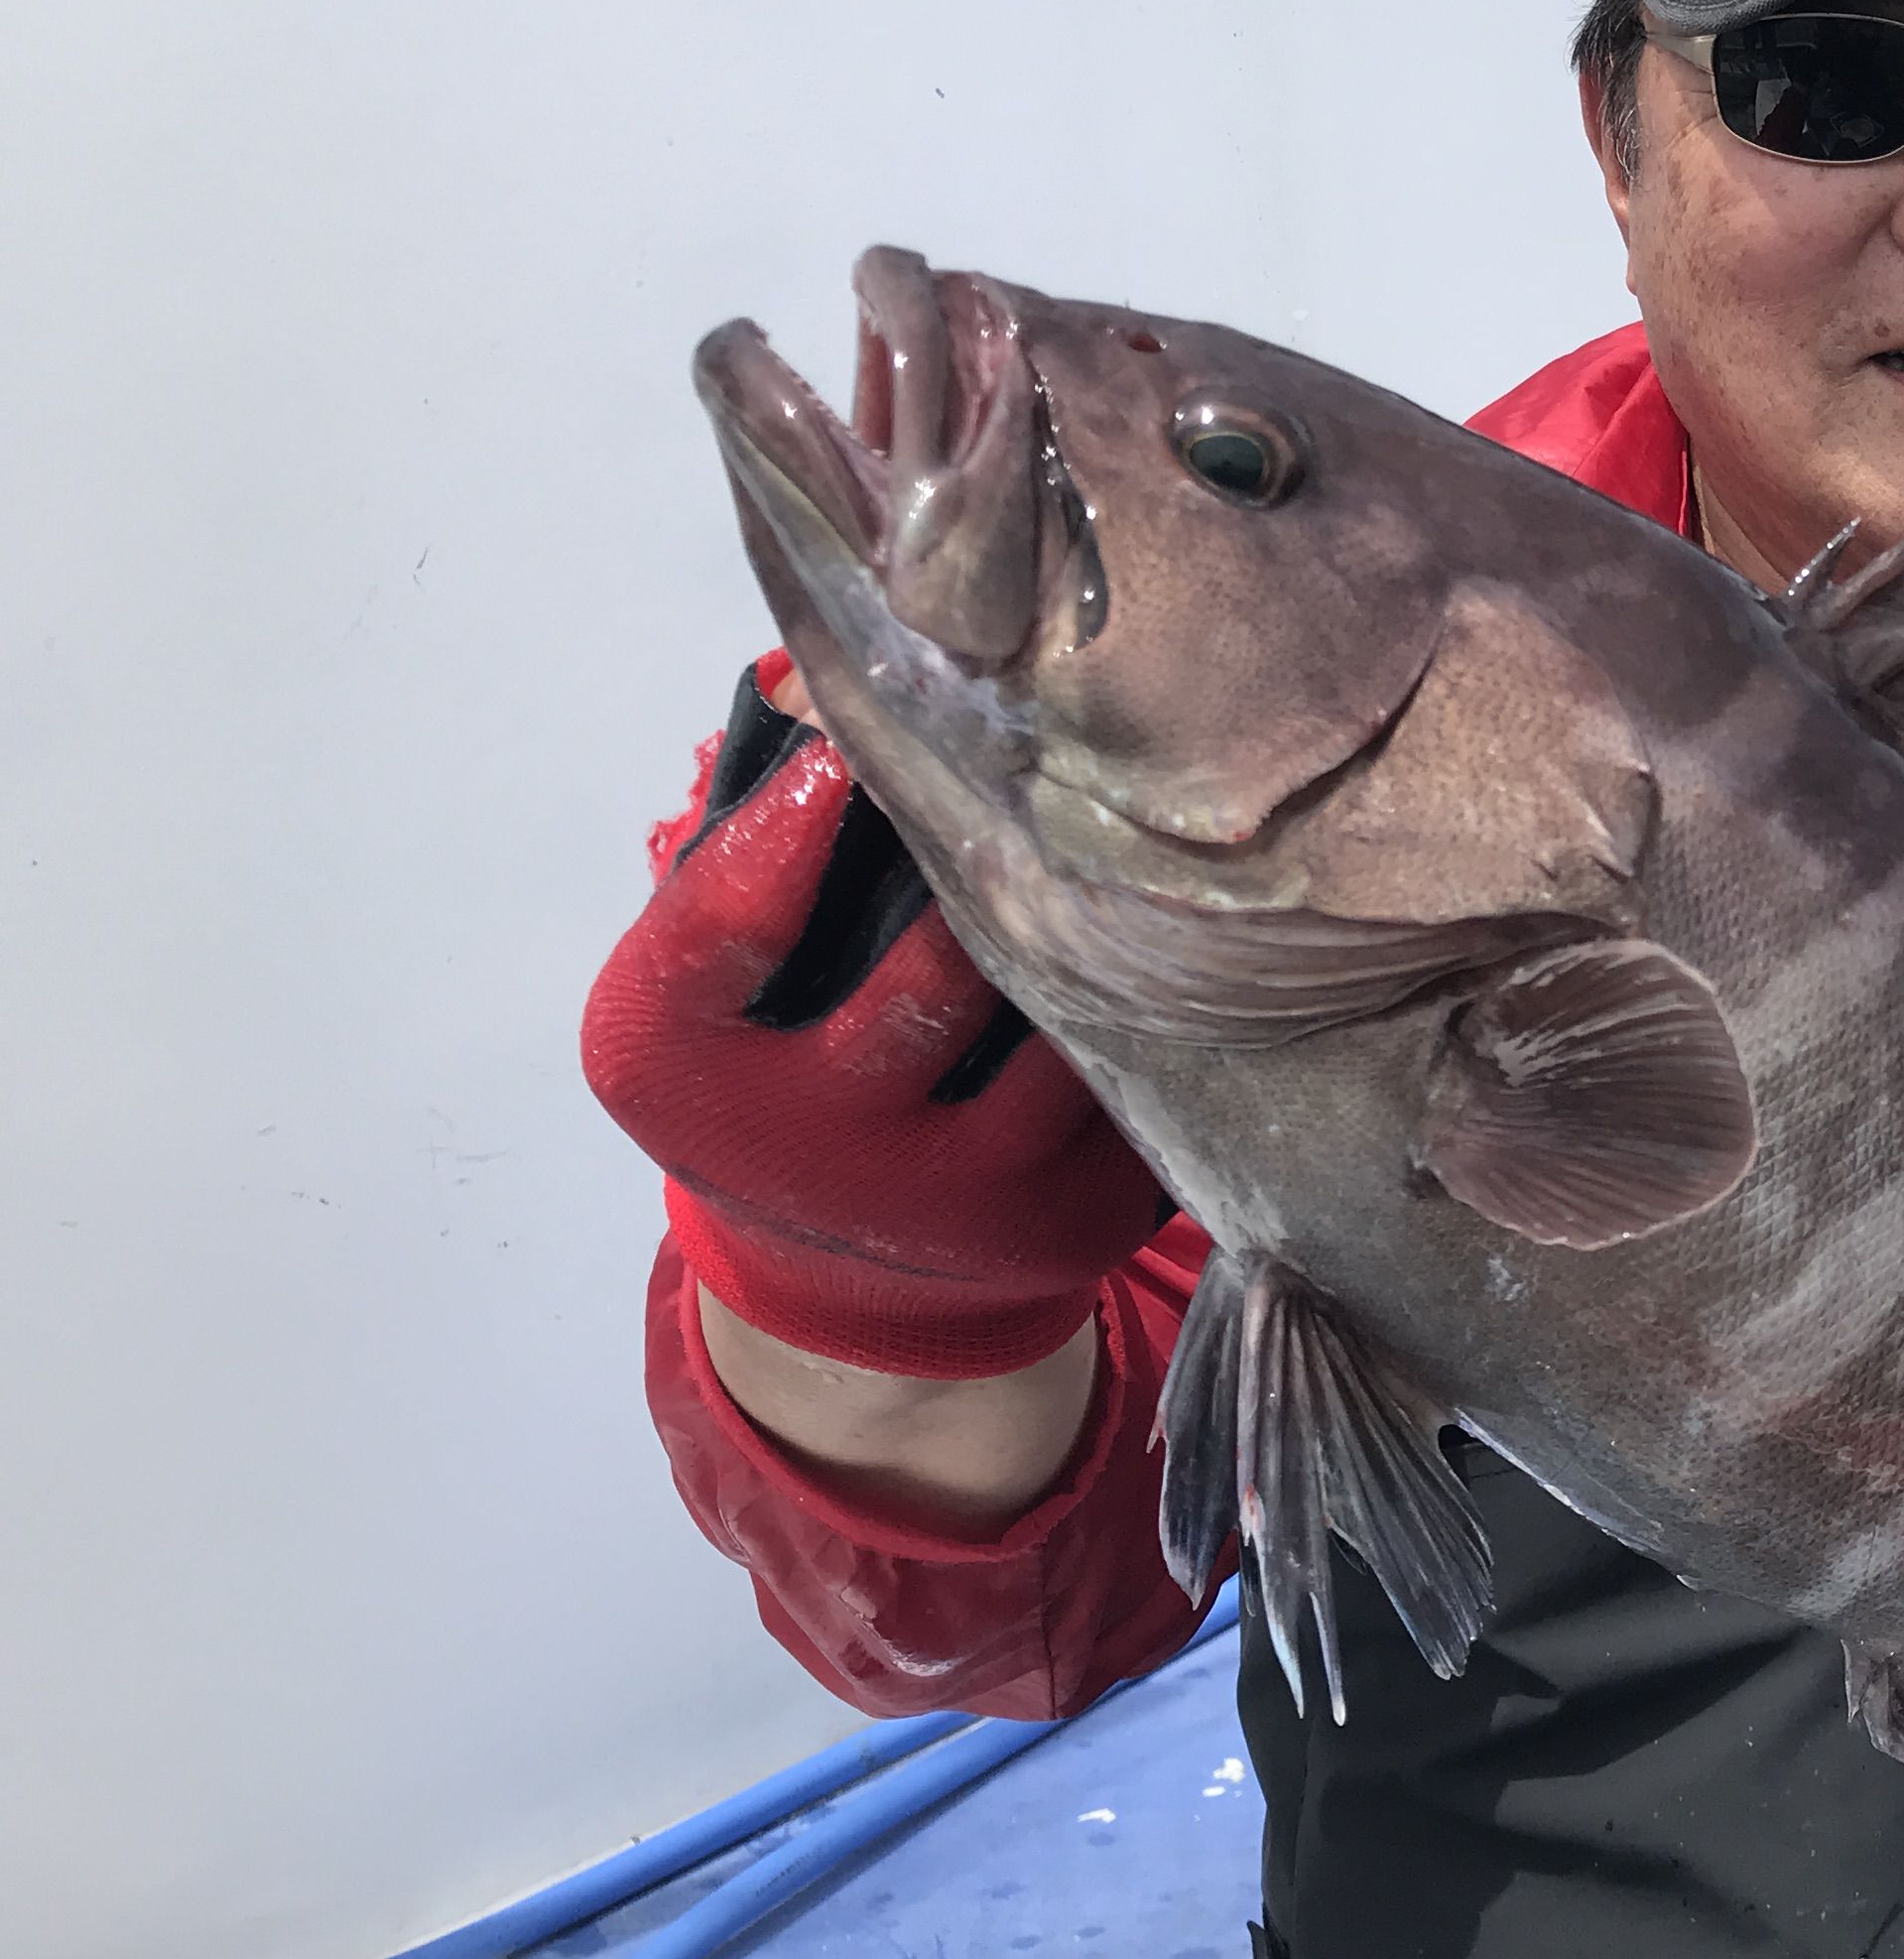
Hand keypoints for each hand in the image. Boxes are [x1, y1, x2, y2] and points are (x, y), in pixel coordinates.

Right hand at [582, 658, 1163, 1379]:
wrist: (845, 1289)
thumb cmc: (770, 1066)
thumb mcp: (708, 981)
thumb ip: (744, 840)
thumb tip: (822, 668)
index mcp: (673, 1067)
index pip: (730, 917)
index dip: (804, 812)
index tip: (864, 728)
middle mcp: (797, 1147)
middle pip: (923, 968)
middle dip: (988, 856)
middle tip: (1040, 753)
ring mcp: (938, 1200)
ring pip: (1047, 1017)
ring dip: (1085, 920)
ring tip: (1121, 826)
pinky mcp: (1060, 1223)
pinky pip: (1124, 1071)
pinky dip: (1144, 995)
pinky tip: (1174, 930)